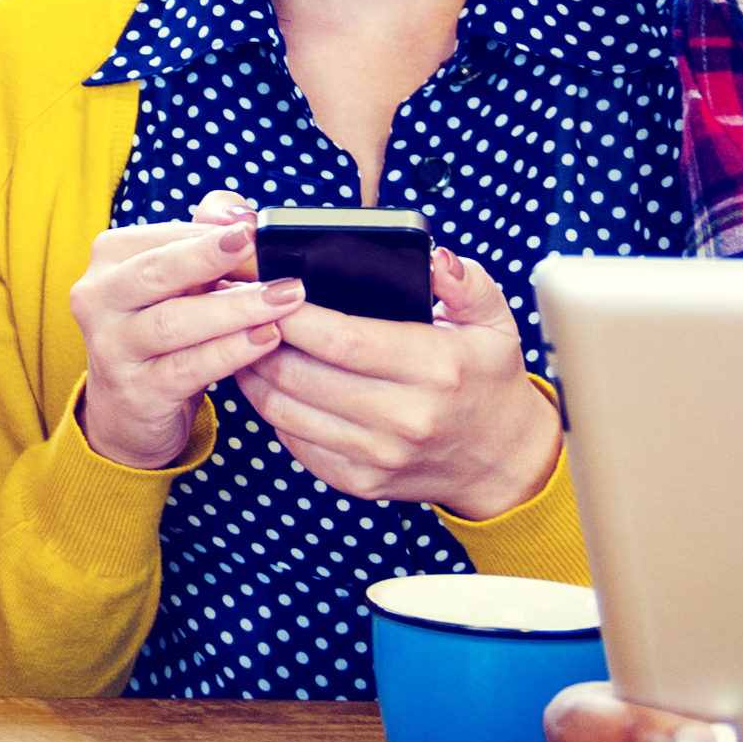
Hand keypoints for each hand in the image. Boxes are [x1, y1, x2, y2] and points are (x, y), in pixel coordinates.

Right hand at [61, 192, 290, 471]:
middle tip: (259, 246)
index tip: (256, 229)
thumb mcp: (177, 281)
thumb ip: (204, 236)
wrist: (129, 409)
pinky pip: (187, 368)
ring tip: (284, 298)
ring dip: (235, 308)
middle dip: (211, 257)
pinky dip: (230, 351)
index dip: (210, 233)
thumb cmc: (163, 329)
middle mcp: (98, 299)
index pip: (162, 237)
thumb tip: (239, 214)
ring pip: (173, 322)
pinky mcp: (135, 391)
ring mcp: (111, 347)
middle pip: (157, 272)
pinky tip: (267, 339)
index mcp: (109, 260)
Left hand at [237, 245, 563, 517]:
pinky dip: (272, 410)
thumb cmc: (488, 378)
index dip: (291, 315)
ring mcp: (380, 456)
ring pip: (285, 411)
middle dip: (257, 339)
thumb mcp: (494, 321)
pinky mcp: (360, 482)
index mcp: (435, 368)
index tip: (264, 289)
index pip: (341, 339)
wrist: (505, 461)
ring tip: (242, 342)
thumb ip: (465, 282)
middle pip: (300, 375)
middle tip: (238, 311)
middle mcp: (406, 417)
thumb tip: (436, 259)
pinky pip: (294, 442)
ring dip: (253, 374)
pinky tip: (266, 382)